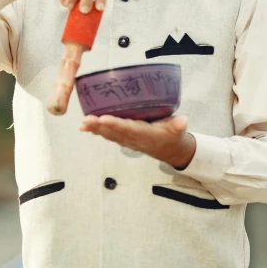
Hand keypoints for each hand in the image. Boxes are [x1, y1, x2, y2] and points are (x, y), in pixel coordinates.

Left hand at [79, 115, 195, 168]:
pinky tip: (85, 126)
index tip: (104, 119)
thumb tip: (183, 121)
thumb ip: (179, 125)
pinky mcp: (123, 138)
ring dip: (95, 129)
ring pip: (109, 134)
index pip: (129, 129)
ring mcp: (127, 140)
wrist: (169, 149)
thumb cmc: (172, 134)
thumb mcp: (178, 129)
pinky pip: (108, 135)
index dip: (116, 125)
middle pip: (114, 133)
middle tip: (86, 120)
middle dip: (100, 126)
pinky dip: (96, 131)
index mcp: (146, 135)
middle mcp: (134, 139)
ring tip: (83, 123)